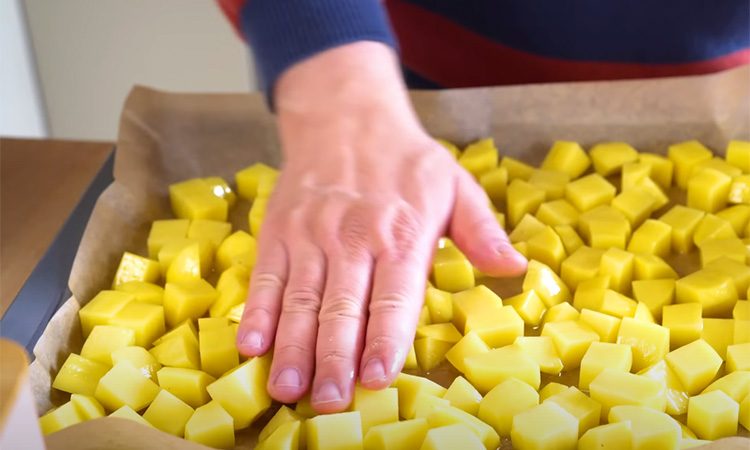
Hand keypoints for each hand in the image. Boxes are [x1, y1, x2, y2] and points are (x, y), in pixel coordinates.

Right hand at [236, 42, 526, 412]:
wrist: (344, 115)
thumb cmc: (405, 160)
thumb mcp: (454, 185)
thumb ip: (481, 231)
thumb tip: (515, 268)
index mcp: (400, 234)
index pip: (392, 298)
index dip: (383, 340)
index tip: (375, 378)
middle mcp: (352, 238)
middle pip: (341, 308)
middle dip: (333, 359)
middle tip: (328, 401)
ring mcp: (310, 235)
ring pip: (298, 300)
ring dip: (291, 347)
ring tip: (286, 389)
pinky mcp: (279, 232)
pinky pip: (265, 278)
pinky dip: (256, 313)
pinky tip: (251, 346)